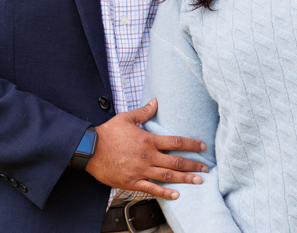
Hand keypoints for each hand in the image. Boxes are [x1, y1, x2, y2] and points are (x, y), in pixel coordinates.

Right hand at [86, 98, 208, 198]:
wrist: (90, 149)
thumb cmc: (108, 133)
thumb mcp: (126, 118)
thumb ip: (144, 112)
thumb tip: (155, 101)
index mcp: (148, 140)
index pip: (175, 142)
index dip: (192, 145)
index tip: (203, 147)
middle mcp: (148, 156)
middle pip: (176, 162)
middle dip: (193, 165)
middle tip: (206, 169)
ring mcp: (140, 170)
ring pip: (167, 176)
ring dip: (185, 179)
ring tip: (198, 181)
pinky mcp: (132, 182)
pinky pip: (151, 189)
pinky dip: (165, 193)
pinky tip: (176, 195)